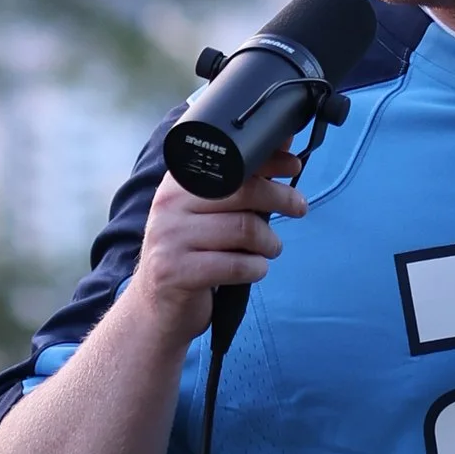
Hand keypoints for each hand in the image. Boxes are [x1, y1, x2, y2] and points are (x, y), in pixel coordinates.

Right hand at [126, 158, 306, 352]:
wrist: (156, 309)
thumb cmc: (191, 256)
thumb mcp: (207, 215)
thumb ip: (240, 184)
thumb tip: (281, 144)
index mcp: (177, 184)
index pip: (229, 160)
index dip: (267, 160)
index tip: (294, 164)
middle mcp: (169, 205)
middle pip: (243, 191)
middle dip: (281, 198)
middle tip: (299, 207)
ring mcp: (170, 238)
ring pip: (245, 229)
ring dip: (270, 242)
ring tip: (270, 248)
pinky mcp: (176, 271)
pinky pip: (236, 264)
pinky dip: (257, 268)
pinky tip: (254, 269)